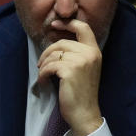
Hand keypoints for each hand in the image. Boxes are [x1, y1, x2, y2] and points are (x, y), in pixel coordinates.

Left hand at [37, 19, 103, 135]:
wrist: (84, 113)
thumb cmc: (81, 90)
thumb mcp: (84, 67)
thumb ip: (76, 52)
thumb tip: (56, 37)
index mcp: (94, 51)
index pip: (83, 27)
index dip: (67, 23)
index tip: (54, 24)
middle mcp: (90, 54)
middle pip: (61, 42)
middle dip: (47, 52)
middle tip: (41, 64)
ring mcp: (80, 61)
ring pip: (53, 54)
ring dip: (44, 65)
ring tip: (44, 74)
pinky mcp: (69, 70)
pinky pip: (48, 66)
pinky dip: (42, 74)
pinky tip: (44, 81)